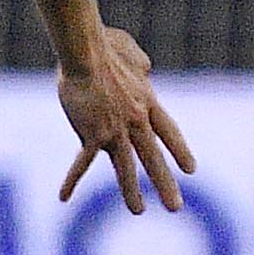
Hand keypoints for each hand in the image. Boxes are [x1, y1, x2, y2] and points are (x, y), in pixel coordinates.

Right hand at [56, 24, 195, 212]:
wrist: (87, 51)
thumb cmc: (104, 43)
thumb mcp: (131, 51)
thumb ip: (140, 63)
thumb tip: (147, 67)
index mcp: (148, 102)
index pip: (170, 132)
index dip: (179, 151)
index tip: (190, 170)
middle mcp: (137, 122)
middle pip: (154, 158)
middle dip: (165, 184)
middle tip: (176, 206)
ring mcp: (115, 131)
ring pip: (126, 169)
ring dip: (131, 192)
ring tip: (138, 211)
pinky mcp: (91, 135)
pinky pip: (81, 162)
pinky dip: (71, 180)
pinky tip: (63, 197)